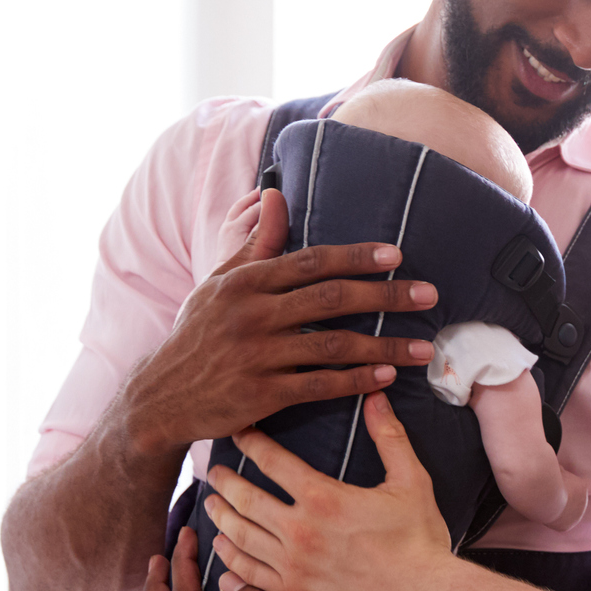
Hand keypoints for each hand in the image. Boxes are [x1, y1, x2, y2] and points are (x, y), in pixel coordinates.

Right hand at [117, 188, 441, 456]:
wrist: (161, 395)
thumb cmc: (199, 333)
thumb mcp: (220, 283)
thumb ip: (256, 243)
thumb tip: (275, 195)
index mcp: (246, 282)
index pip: (312, 262)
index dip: (357, 257)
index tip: (398, 256)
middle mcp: (252, 314)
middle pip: (332, 299)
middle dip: (386, 296)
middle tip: (430, 295)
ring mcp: (257, 355)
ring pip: (334, 346)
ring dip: (386, 347)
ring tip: (425, 349)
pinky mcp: (261, 394)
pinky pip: (319, 385)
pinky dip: (356, 382)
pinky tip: (388, 379)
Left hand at [203, 392, 456, 590]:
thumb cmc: (420, 538)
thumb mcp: (411, 480)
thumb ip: (388, 436)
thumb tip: (376, 396)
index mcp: (323, 497)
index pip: (271, 460)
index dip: (250, 443)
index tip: (238, 434)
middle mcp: (299, 530)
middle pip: (245, 497)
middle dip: (224, 480)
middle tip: (213, 470)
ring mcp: (292, 565)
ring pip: (239, 535)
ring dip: (220, 515)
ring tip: (211, 503)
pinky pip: (248, 573)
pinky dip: (229, 557)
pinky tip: (222, 547)